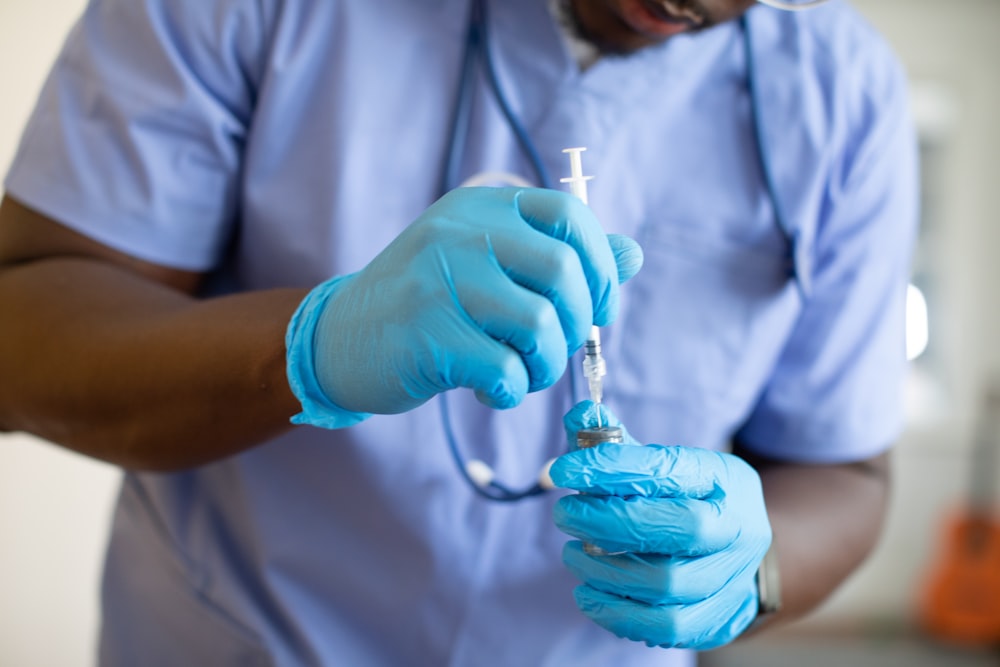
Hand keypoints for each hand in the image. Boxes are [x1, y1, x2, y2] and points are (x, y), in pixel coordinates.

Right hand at [286, 188, 643, 427]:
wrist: (340, 339)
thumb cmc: (428, 305)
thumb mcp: (489, 265)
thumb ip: (559, 258)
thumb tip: (633, 255)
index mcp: (482, 206)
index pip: (571, 217)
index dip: (602, 267)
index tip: (598, 308)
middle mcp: (461, 231)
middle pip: (564, 272)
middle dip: (578, 326)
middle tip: (554, 351)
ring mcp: (439, 278)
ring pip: (541, 324)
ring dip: (545, 365)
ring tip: (520, 374)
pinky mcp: (426, 331)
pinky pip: (504, 369)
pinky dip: (510, 391)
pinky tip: (487, 389)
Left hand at [551, 402, 771, 648]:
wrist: (742, 555)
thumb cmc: (689, 501)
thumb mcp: (665, 463)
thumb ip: (619, 443)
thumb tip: (579, 414)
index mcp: (723, 478)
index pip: (668, 470)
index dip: (610, 468)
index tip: (562, 470)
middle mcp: (737, 529)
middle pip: (675, 529)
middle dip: (606, 522)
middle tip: (564, 513)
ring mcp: (733, 579)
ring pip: (667, 583)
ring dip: (604, 569)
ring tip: (572, 553)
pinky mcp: (718, 620)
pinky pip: (666, 627)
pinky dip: (617, 613)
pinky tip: (587, 592)